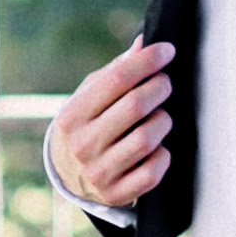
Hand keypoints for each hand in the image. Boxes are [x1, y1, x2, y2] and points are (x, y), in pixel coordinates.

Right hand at [50, 38, 173, 212]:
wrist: (68, 176)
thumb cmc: (86, 125)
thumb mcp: (90, 96)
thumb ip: (116, 71)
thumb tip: (144, 42)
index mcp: (72, 116)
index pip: (117, 79)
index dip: (147, 61)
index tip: (167, 51)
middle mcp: (82, 145)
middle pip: (136, 105)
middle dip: (160, 87)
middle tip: (165, 83)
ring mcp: (99, 172)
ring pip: (148, 138)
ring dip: (163, 120)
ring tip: (161, 115)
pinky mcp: (116, 194)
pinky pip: (152, 172)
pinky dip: (163, 155)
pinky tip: (158, 147)